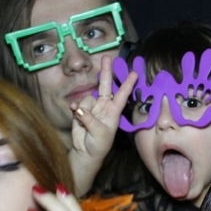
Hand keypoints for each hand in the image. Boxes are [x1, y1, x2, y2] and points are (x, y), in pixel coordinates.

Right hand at [68, 54, 137, 195]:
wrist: (86, 152)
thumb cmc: (99, 145)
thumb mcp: (99, 133)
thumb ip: (90, 120)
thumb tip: (80, 109)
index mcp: (114, 112)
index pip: (122, 95)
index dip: (127, 84)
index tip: (135, 73)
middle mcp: (104, 107)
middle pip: (105, 85)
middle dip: (106, 72)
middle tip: (107, 57)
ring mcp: (92, 108)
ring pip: (87, 99)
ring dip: (85, 108)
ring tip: (85, 122)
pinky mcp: (80, 111)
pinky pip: (77, 105)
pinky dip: (76, 109)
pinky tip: (75, 114)